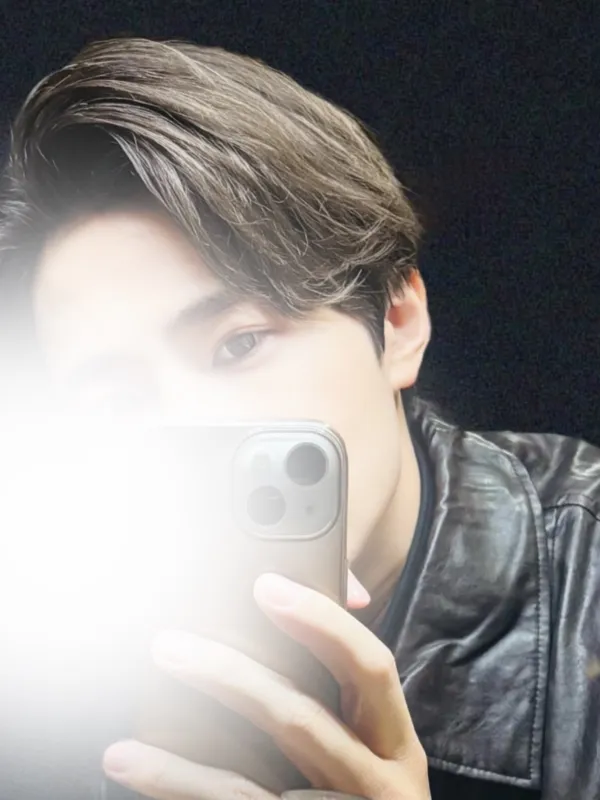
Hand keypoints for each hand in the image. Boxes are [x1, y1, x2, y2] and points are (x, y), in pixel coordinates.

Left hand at [103, 574, 429, 799]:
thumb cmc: (363, 789)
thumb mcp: (371, 743)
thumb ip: (342, 686)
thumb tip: (343, 598)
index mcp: (393, 737)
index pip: (369, 665)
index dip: (322, 621)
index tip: (267, 587)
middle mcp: (379, 780)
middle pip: (300, 720)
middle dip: (230, 678)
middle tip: (168, 646)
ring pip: (252, 787)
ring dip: (180, 765)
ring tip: (124, 746)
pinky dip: (180, 794)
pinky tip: (140, 774)